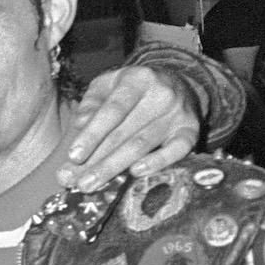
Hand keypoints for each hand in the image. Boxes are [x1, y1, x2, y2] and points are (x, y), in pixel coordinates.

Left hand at [59, 65, 197, 192]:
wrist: (178, 83)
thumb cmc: (132, 90)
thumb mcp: (108, 85)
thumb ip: (92, 102)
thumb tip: (81, 123)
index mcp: (137, 80)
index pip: (112, 110)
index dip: (92, 134)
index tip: (73, 156)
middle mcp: (161, 95)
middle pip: (124, 132)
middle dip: (96, 159)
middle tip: (74, 181)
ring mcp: (178, 114)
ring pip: (142, 145)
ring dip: (114, 167)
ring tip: (90, 184)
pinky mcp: (191, 131)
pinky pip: (176, 150)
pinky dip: (157, 162)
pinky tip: (135, 173)